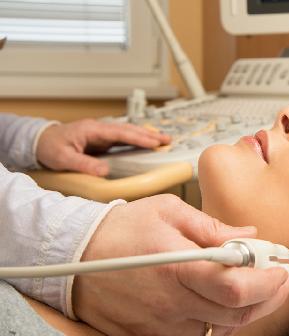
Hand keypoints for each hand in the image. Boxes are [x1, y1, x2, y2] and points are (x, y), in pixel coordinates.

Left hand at [36, 119, 170, 175]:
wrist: (39, 141)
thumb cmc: (49, 147)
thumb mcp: (63, 158)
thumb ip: (84, 164)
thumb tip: (105, 171)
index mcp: (92, 130)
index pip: (120, 133)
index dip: (138, 138)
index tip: (154, 143)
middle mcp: (99, 129)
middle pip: (129, 130)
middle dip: (149, 135)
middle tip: (167, 140)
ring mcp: (102, 134)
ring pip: (128, 132)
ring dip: (146, 136)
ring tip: (163, 140)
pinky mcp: (102, 140)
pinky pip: (124, 139)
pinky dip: (137, 140)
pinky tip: (147, 143)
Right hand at [73, 194, 288, 335]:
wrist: (74, 256)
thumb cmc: (123, 228)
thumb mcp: (168, 211)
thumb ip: (212, 226)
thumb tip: (249, 235)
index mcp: (177, 266)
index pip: (235, 286)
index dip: (267, 283)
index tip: (282, 271)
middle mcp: (170, 301)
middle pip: (236, 313)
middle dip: (268, 297)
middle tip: (279, 280)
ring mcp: (160, 324)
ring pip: (221, 328)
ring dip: (244, 310)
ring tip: (253, 288)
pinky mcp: (150, 335)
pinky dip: (218, 322)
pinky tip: (222, 302)